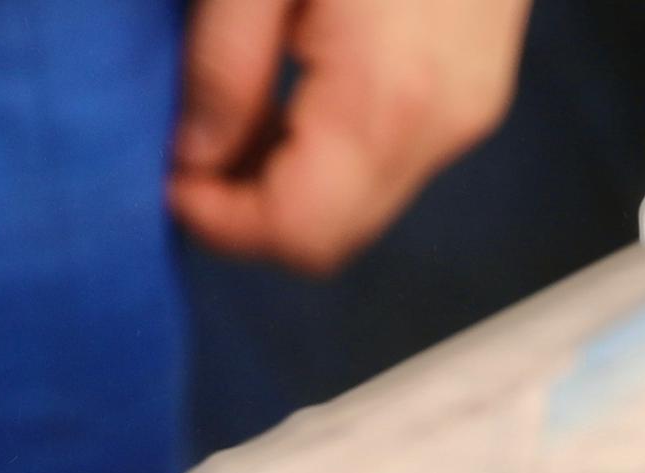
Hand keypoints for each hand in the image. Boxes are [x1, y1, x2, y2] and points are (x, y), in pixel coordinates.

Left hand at [173, 0, 530, 271]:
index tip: (167, 173)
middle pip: (333, 237)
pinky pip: (393, 157)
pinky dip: (334, 148)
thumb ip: (223, 65)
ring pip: (363, 204)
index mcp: (383, 99)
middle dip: (251, 210)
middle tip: (194, 146)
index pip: (297, 234)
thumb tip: (194, 155)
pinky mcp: (476, 90)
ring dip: (291, 179)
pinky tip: (299, 82)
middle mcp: (440, 126)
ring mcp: (469, 112)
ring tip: (242, 104)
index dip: (221, 222)